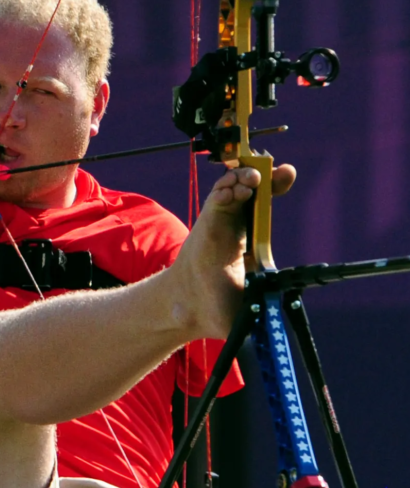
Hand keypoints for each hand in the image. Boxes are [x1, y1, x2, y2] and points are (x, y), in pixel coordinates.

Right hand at [169, 164, 295, 338]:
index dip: (276, 186)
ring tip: (253, 180)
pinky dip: (223, 191)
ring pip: (233, 188)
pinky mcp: (206, 222)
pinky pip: (216, 200)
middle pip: (252, 189)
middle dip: (266, 176)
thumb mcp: (257, 300)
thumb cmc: (224, 305)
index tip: (288, 173)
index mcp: (251, 237)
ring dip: (243, 179)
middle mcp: (237, 224)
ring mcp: (221, 221)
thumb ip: (273, 300)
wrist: (195, 310)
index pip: (264, 204)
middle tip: (281, 172)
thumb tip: (291, 315)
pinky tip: (232, 193)